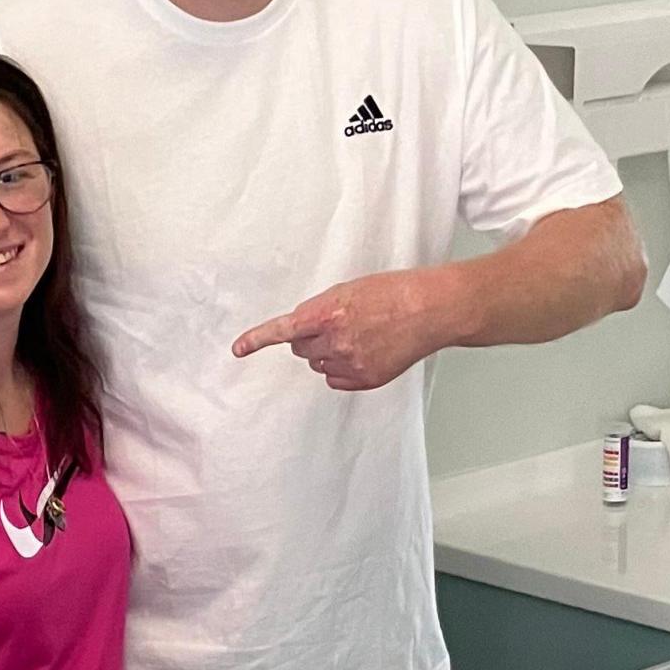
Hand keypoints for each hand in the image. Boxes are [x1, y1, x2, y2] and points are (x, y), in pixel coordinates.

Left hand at [231, 267, 457, 390]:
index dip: (257, 339)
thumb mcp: (348, 290)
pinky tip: (365, 352)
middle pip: (300, 349)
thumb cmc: (394, 292)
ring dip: (327, 352)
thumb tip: (303, 328)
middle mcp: (335, 341)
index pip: (283, 330)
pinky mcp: (365, 379)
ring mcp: (351, 363)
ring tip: (358, 335)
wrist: (431, 309)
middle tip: (336, 325)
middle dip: (310, 338)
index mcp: (328, 314)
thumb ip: (320, 309)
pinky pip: (336, 379)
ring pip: (318, 364)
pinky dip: (343, 369)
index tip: (238, 348)